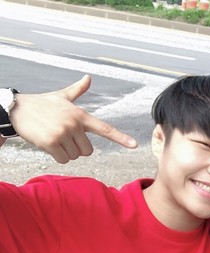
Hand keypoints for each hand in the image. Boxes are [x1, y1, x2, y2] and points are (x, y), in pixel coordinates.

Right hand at [10, 75, 136, 163]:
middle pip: (88, 151)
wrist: (17, 108)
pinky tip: (48, 143)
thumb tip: (88, 77)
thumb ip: (78, 90)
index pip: (105, 128)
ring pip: (75, 156)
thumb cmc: (42, 103)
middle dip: (77, 148)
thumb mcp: (62, 96)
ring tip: (54, 137)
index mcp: (81, 115)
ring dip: (65, 151)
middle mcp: (74, 124)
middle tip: (63, 136)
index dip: (120, 138)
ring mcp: (63, 133)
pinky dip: (57, 156)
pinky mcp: (51, 143)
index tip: (134, 145)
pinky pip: (64, 159)